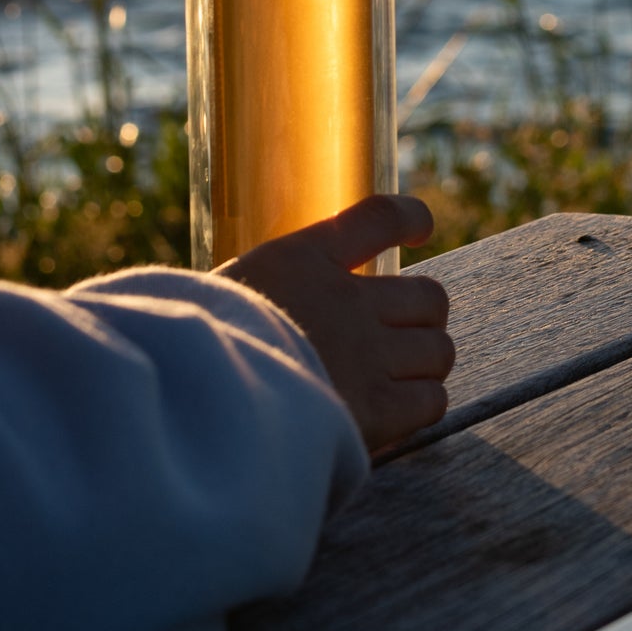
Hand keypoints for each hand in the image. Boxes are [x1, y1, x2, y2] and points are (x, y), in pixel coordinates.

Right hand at [218, 195, 453, 452]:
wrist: (193, 409)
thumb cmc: (193, 356)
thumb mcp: (219, 298)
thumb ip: (263, 296)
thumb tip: (282, 309)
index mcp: (301, 260)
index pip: (379, 217)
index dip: (410, 218)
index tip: (422, 227)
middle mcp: (345, 300)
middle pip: (429, 296)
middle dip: (420, 319)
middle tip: (397, 339)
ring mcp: (366, 354)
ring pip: (437, 349)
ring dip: (423, 365)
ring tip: (397, 380)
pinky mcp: (376, 410)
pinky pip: (430, 401)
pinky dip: (419, 407)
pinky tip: (394, 413)